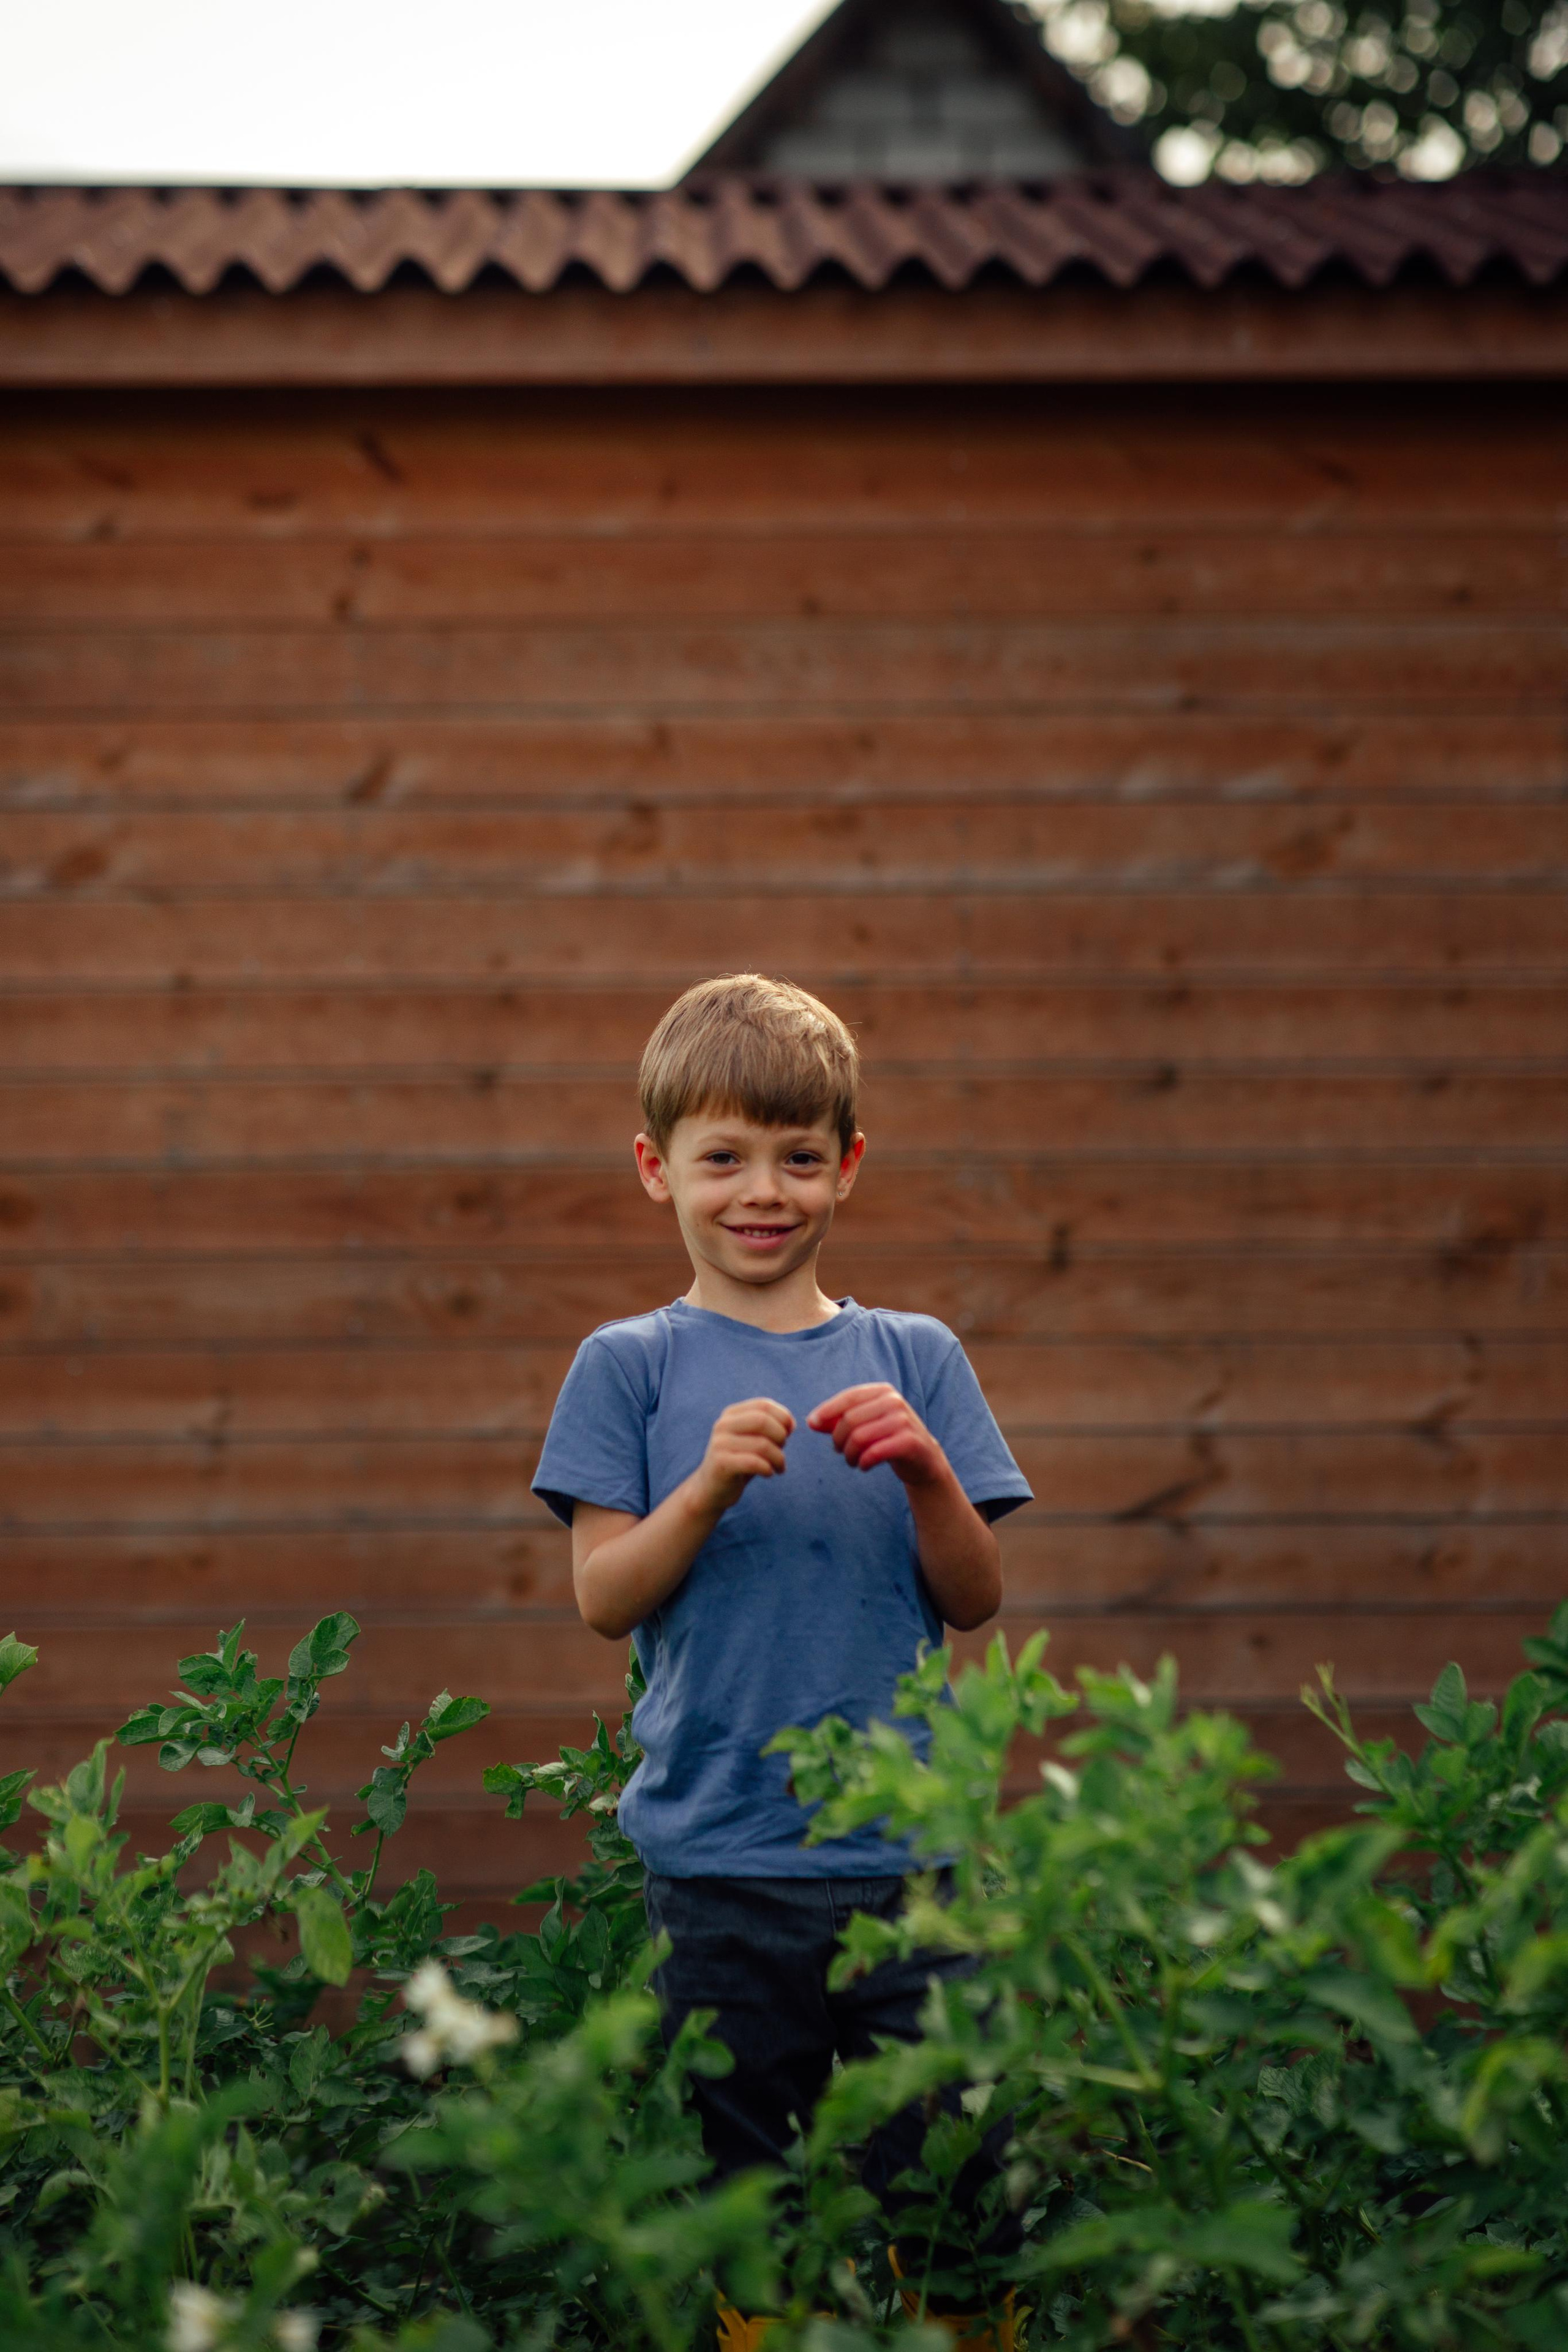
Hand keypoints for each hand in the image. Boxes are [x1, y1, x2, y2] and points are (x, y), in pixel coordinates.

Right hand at [692, 1397, 794, 1514]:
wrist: (711, 1489)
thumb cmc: (740, 1463)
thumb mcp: (754, 1441)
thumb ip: (771, 1429)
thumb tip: (792, 1424)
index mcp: (731, 1414)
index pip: (763, 1405)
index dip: (783, 1416)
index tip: (790, 1431)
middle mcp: (723, 1425)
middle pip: (762, 1420)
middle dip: (780, 1435)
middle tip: (782, 1449)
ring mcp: (719, 1444)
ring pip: (762, 1444)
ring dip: (778, 1458)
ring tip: (779, 1467)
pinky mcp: (721, 1463)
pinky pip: (754, 1462)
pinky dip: (768, 1468)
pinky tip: (769, 1473)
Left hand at [807, 1383, 944, 1486]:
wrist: (924, 1459)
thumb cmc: (888, 1438)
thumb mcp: (865, 1425)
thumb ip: (839, 1421)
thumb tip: (811, 1422)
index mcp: (883, 1391)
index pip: (849, 1397)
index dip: (827, 1410)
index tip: (812, 1424)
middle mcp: (895, 1401)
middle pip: (850, 1419)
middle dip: (838, 1439)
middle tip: (839, 1451)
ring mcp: (904, 1421)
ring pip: (859, 1437)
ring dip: (849, 1454)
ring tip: (851, 1461)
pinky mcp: (910, 1442)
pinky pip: (874, 1453)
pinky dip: (863, 1462)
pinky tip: (863, 1466)